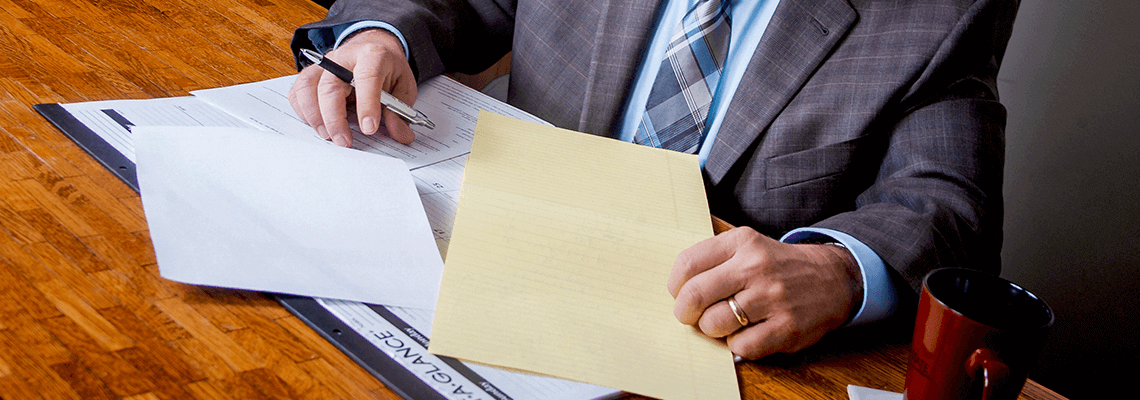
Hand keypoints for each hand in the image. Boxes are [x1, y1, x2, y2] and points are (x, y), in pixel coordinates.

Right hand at [288, 29, 416, 146]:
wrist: (372, 47)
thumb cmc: (386, 68)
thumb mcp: (403, 87)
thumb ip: (401, 112)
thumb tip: (400, 134)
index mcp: (372, 55)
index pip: (367, 77)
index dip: (367, 104)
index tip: (369, 128)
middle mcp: (344, 57)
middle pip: (330, 86)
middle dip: (335, 119)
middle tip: (344, 142)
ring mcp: (324, 65)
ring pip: (308, 87)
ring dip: (315, 116)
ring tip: (328, 135)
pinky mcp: (311, 74)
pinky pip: (298, 92)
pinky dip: (303, 111)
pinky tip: (317, 124)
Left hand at [667, 227, 862, 358]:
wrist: (832, 279)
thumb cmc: (778, 266)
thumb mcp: (748, 246)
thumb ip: (713, 259)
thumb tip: (677, 289)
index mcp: (742, 243)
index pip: (688, 264)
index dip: (675, 286)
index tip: (680, 294)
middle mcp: (757, 267)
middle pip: (695, 296)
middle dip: (685, 312)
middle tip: (690, 316)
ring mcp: (773, 298)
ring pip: (714, 323)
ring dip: (711, 329)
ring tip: (723, 322)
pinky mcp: (786, 327)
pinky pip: (740, 346)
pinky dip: (736, 344)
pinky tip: (745, 333)